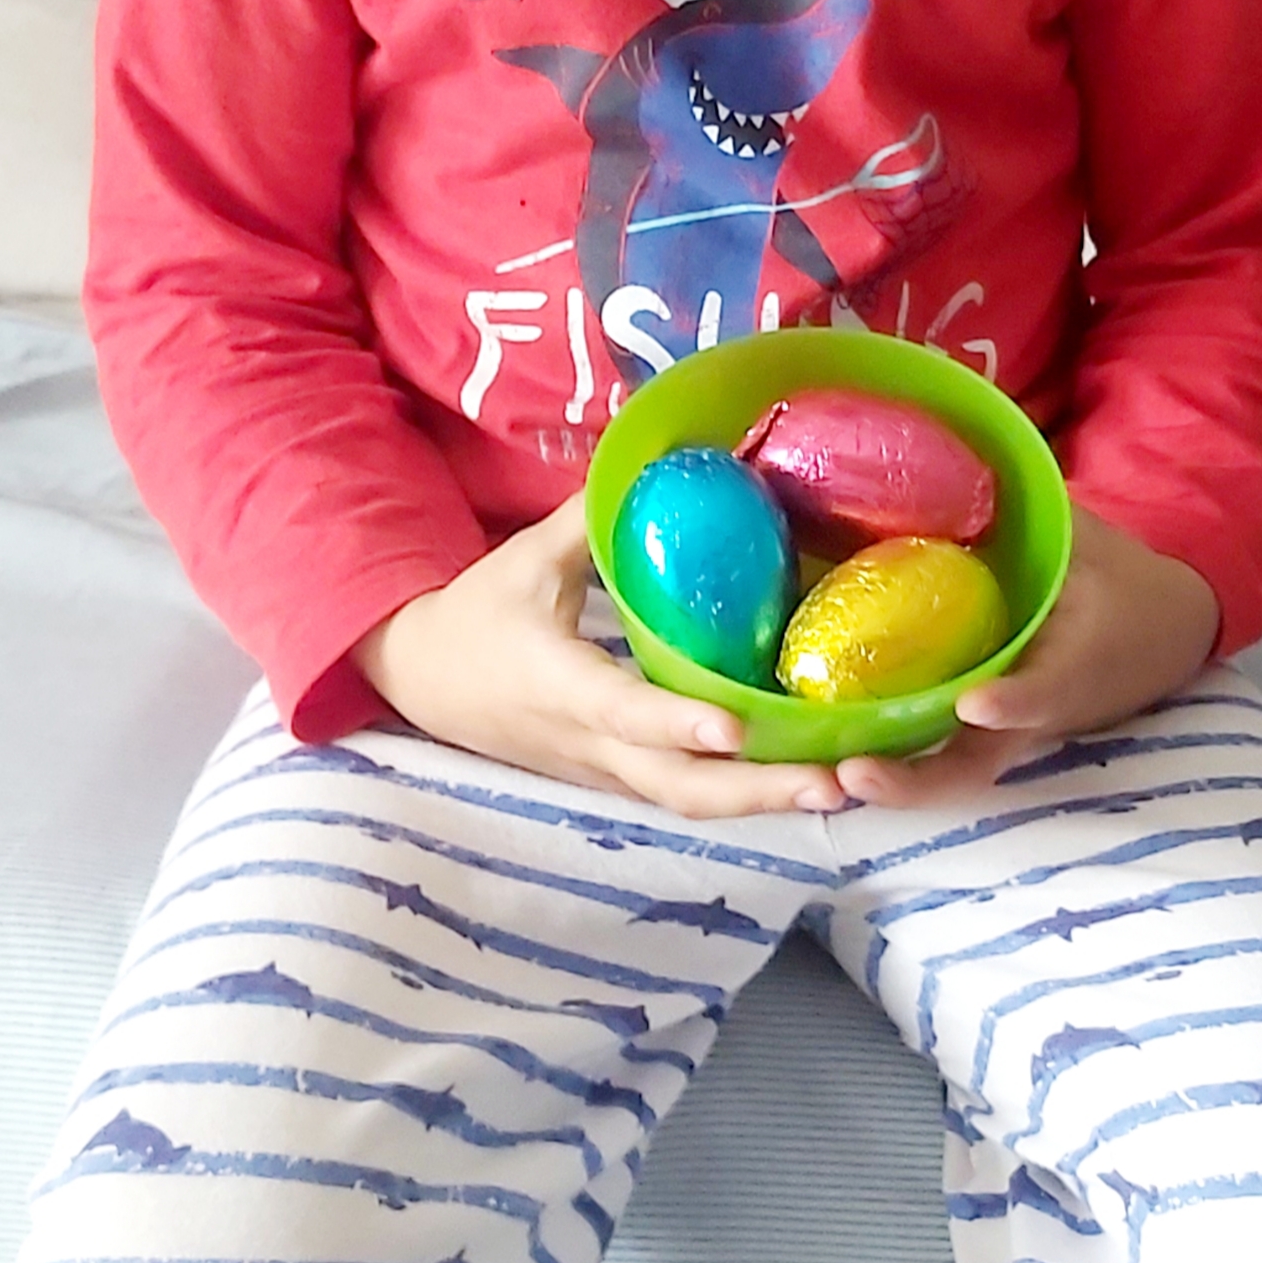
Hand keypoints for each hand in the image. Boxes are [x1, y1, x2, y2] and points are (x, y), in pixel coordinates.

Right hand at [354, 495, 848, 819]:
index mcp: (556, 683)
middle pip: (677, 787)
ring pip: (686, 802)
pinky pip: (682, 795)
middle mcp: (585, 742)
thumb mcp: (526, 557)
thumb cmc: (476, 613)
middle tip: (835, 781)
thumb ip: (594, 517)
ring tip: (840, 786)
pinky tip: (800, 776)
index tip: (736, 730)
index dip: (677, 725)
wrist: (421, 679)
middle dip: (758, 792)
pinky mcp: (615, 778)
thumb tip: (663, 459)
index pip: (622, 712)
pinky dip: (741, 794)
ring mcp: (602, 771)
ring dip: (762, 802)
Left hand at [832, 503, 1221, 806]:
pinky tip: (833, 760)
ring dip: (898, 786)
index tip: (975, 703)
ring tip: (830, 779)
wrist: (1168, 631)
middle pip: (981, 765)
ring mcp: (1016, 734)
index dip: (1015, 702)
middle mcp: (1043, 712)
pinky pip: (946, 761)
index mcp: (1079, 661)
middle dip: (919, 779)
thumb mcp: (1088, 535)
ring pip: (957, 776)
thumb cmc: (1122, 577)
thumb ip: (1028, 506)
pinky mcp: (996, 738)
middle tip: (855, 772)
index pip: (1048, 691)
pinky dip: (897, 767)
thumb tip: (960, 436)